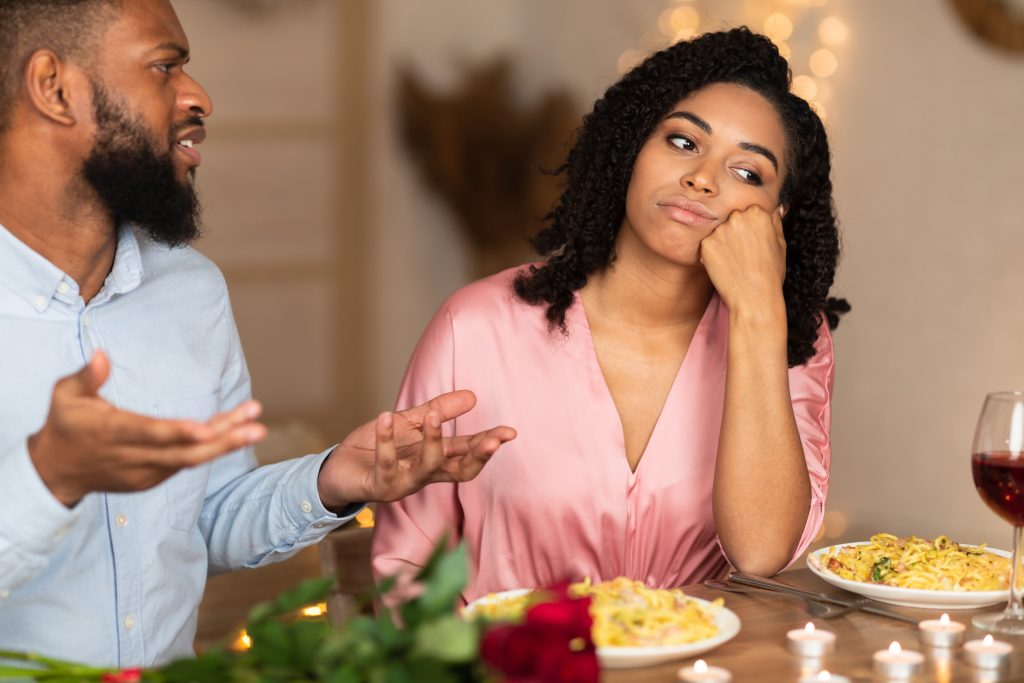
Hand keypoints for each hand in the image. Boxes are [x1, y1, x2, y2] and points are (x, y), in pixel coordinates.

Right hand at [28, 351, 265, 506]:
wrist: (55, 472)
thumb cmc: (66, 425)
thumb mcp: (65, 396)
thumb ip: (86, 377)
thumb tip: (102, 355)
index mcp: (111, 433)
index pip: (149, 434)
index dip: (178, 434)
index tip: (206, 431)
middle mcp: (132, 457)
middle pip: (183, 453)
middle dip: (222, 441)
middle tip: (256, 427)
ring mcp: (145, 472)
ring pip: (191, 460)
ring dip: (225, 443)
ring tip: (256, 427)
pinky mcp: (152, 479)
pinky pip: (186, 464)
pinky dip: (210, 449)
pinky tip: (235, 430)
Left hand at [316, 390, 515, 507]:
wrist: (337, 469)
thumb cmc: (374, 449)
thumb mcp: (410, 423)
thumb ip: (438, 411)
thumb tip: (472, 396)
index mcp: (435, 460)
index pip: (468, 454)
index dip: (488, 445)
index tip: (509, 433)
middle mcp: (424, 475)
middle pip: (459, 470)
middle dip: (478, 455)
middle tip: (494, 439)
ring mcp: (403, 483)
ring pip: (426, 467)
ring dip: (433, 441)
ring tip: (434, 416)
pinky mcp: (378, 486)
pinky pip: (385, 464)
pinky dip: (385, 440)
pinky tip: (386, 418)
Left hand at [699, 204, 786, 315]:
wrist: (754, 297)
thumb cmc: (770, 274)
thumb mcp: (781, 244)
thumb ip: (775, 223)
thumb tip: (776, 209)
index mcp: (758, 213)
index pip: (749, 212)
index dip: (750, 229)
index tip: (752, 242)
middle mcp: (738, 217)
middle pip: (733, 219)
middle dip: (735, 233)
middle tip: (743, 254)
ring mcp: (720, 230)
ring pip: (719, 232)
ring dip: (723, 243)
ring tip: (734, 262)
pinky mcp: (706, 243)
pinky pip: (707, 245)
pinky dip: (713, 254)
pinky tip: (724, 266)